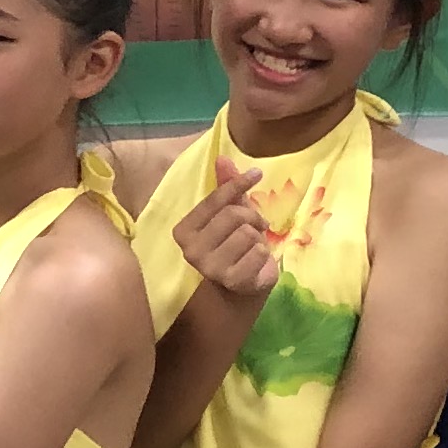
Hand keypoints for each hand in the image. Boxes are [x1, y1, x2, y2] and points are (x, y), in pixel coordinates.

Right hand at [169, 164, 279, 303]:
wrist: (240, 289)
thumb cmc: (234, 247)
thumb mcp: (229, 214)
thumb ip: (225, 188)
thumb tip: (222, 158)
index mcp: (183, 231)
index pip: (214, 200)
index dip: (238, 184)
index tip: (257, 174)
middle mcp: (190, 250)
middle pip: (234, 215)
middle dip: (252, 217)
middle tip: (257, 226)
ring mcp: (210, 268)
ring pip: (248, 234)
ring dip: (259, 238)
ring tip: (253, 246)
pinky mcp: (231, 281)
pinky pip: (259, 253)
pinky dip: (264, 255)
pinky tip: (255, 262)